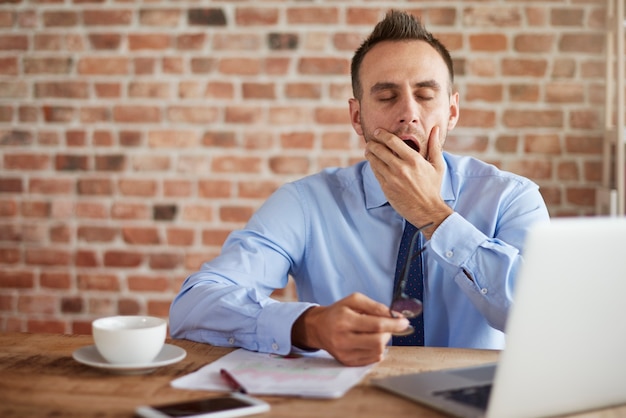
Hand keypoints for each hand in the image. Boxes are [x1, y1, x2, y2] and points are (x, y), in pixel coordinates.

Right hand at [291, 293, 408, 365]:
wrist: (318, 328)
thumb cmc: (338, 312)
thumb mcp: (354, 300)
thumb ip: (375, 305)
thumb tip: (394, 315)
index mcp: (344, 320)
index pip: (376, 325)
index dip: (394, 324)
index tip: (404, 322)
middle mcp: (343, 339)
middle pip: (378, 341)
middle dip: (389, 333)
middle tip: (387, 326)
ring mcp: (345, 353)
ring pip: (377, 352)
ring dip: (383, 341)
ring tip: (375, 333)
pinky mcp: (347, 362)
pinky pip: (372, 359)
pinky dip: (376, 350)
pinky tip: (369, 341)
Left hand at [364, 126, 451, 238]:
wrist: (427, 210)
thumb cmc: (433, 187)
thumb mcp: (437, 165)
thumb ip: (434, 146)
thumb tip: (436, 130)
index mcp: (414, 160)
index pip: (392, 141)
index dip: (382, 134)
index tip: (378, 132)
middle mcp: (401, 168)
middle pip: (379, 149)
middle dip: (372, 143)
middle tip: (371, 141)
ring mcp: (392, 179)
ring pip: (374, 161)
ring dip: (369, 154)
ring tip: (369, 150)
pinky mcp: (386, 188)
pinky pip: (375, 172)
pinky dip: (373, 165)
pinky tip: (373, 162)